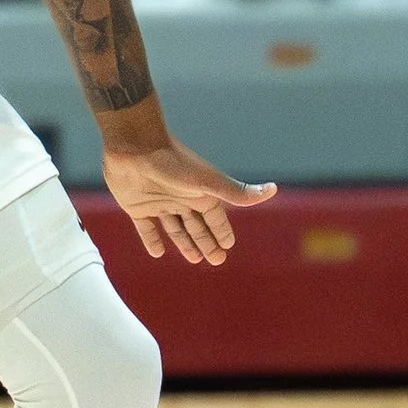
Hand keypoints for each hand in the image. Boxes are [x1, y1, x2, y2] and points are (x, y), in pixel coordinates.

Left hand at [100, 134, 274, 266]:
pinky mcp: (137, 206)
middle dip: (208, 242)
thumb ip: (236, 192)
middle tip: (217, 260)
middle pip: (198, 226)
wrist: (134, 146)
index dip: (222, 232)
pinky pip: (147, 227)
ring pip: (175, 228)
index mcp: (200, 194)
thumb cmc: (173, 163)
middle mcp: (181, 198)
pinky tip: (157, 252)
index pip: (216, 218)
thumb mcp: (207, 182)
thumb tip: (273, 190)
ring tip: (195, 259)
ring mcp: (159, 202)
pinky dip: (152, 239)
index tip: (229, 246)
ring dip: (185, 243)